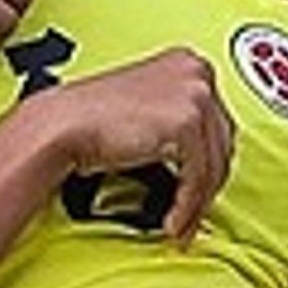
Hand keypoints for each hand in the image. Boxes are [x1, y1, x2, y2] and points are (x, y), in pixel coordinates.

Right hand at [23, 47, 236, 243]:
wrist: (64, 125)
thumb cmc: (93, 120)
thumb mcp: (148, 110)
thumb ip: (177, 123)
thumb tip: (200, 163)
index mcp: (188, 63)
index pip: (218, 123)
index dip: (211, 164)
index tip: (200, 191)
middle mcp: (197, 72)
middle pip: (222, 144)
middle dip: (208, 186)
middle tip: (192, 214)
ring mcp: (194, 94)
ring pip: (214, 164)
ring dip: (198, 203)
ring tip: (180, 224)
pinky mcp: (186, 121)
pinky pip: (198, 176)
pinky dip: (187, 205)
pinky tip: (172, 219)